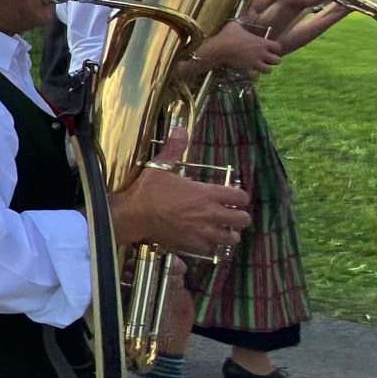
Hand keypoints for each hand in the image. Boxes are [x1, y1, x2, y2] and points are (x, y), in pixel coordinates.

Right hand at [108, 128, 250, 258]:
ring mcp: (203, 231)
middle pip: (243, 219)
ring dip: (229, 234)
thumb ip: (174, 148)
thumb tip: (180, 128)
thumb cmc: (147, 191)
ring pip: (231, 238)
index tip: (234, 196)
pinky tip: (205, 240)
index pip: (240, 196)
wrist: (133, 215)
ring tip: (222, 230)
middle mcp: (210, 213)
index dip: (240, 196)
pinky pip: (211, 249)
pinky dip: (211, 246)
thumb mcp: (160, 166)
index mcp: (207, 193)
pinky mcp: (192, 244)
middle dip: (240, 217)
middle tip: (232, 215)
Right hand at [192, 23, 281, 76]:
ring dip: (264, 69)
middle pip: (277, 61)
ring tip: (258, 66)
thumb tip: (253, 10)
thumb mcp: (236, 24)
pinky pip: (255, 77)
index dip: (275, 48)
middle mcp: (261, 53)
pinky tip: (249, 72)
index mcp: (261, 42)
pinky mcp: (246, 70)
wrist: (217, 48)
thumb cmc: (226, 35)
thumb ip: (247, 18)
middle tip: (265, 58)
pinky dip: (253, 76)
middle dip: (272, 60)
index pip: (278, 47)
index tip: (269, 48)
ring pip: (268, 70)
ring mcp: (254, 63)